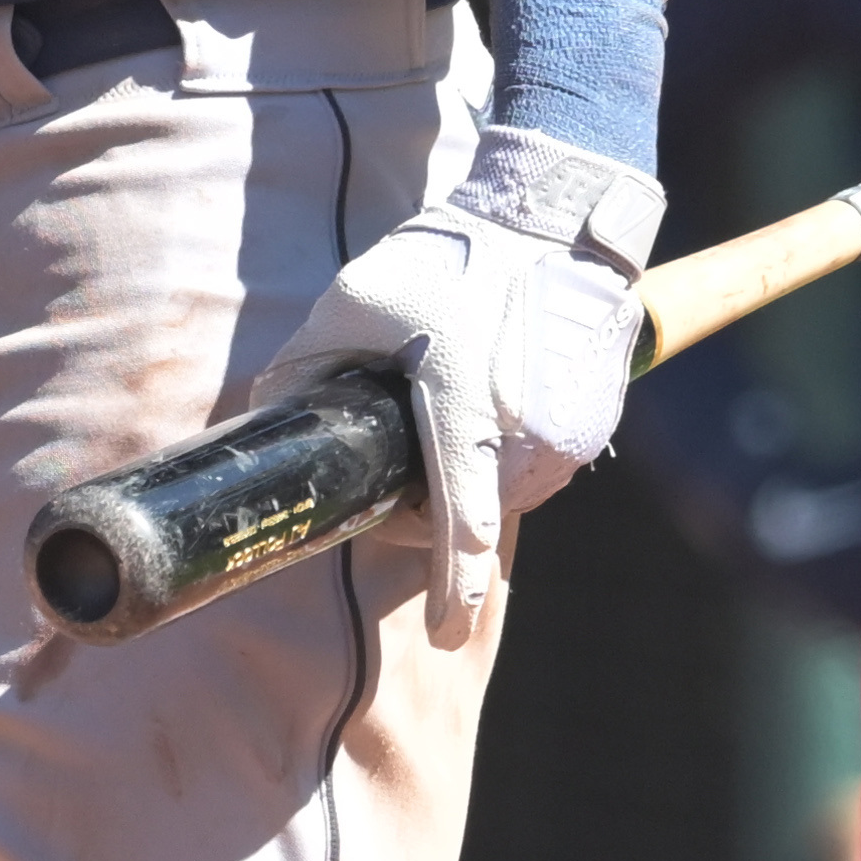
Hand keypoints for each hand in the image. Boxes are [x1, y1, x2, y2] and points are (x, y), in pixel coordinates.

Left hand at [249, 125, 660, 644]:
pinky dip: (513, 449)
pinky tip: (492, 391)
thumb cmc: (453, 260)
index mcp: (466, 421)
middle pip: (470, 512)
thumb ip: (304, 363)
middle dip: (429, 501)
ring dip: (474, 473)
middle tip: (401, 443)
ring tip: (452, 398)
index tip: (444, 637)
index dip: (453, 593)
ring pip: (508, 490)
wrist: (556, 222)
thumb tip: (265, 411)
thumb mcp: (355, 300)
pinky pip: (543, 462)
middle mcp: (527, 442)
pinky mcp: (595, 424)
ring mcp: (569, 437)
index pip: (461, 533)